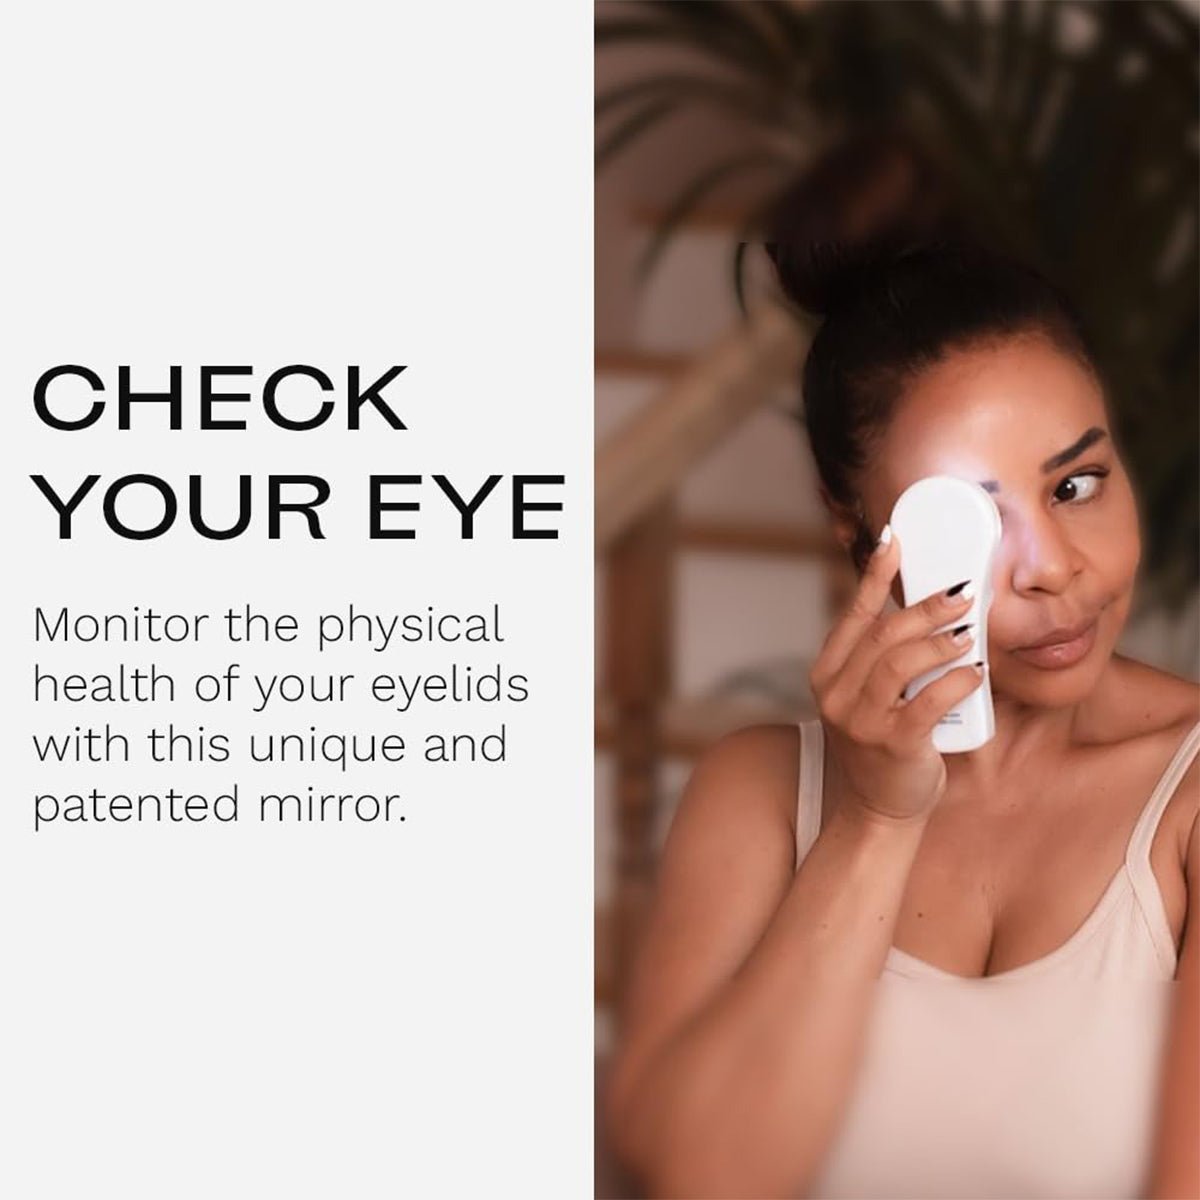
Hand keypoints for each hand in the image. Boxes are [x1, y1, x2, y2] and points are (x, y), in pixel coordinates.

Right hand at [809, 526, 982, 826]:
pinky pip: (927, 701)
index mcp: (827, 674)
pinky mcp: (892, 744)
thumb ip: (883, 659)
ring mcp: (860, 721)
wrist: (878, 810)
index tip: (896, 541)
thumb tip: (927, 610)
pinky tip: (974, 673)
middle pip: (883, 634)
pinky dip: (955, 682)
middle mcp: (836, 693)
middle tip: (962, 595)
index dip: (874, 575)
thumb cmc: (884, 745)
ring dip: (941, 642)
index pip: (853, 615)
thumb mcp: (870, 697)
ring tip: (970, 634)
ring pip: (900, 662)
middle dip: (926, 608)